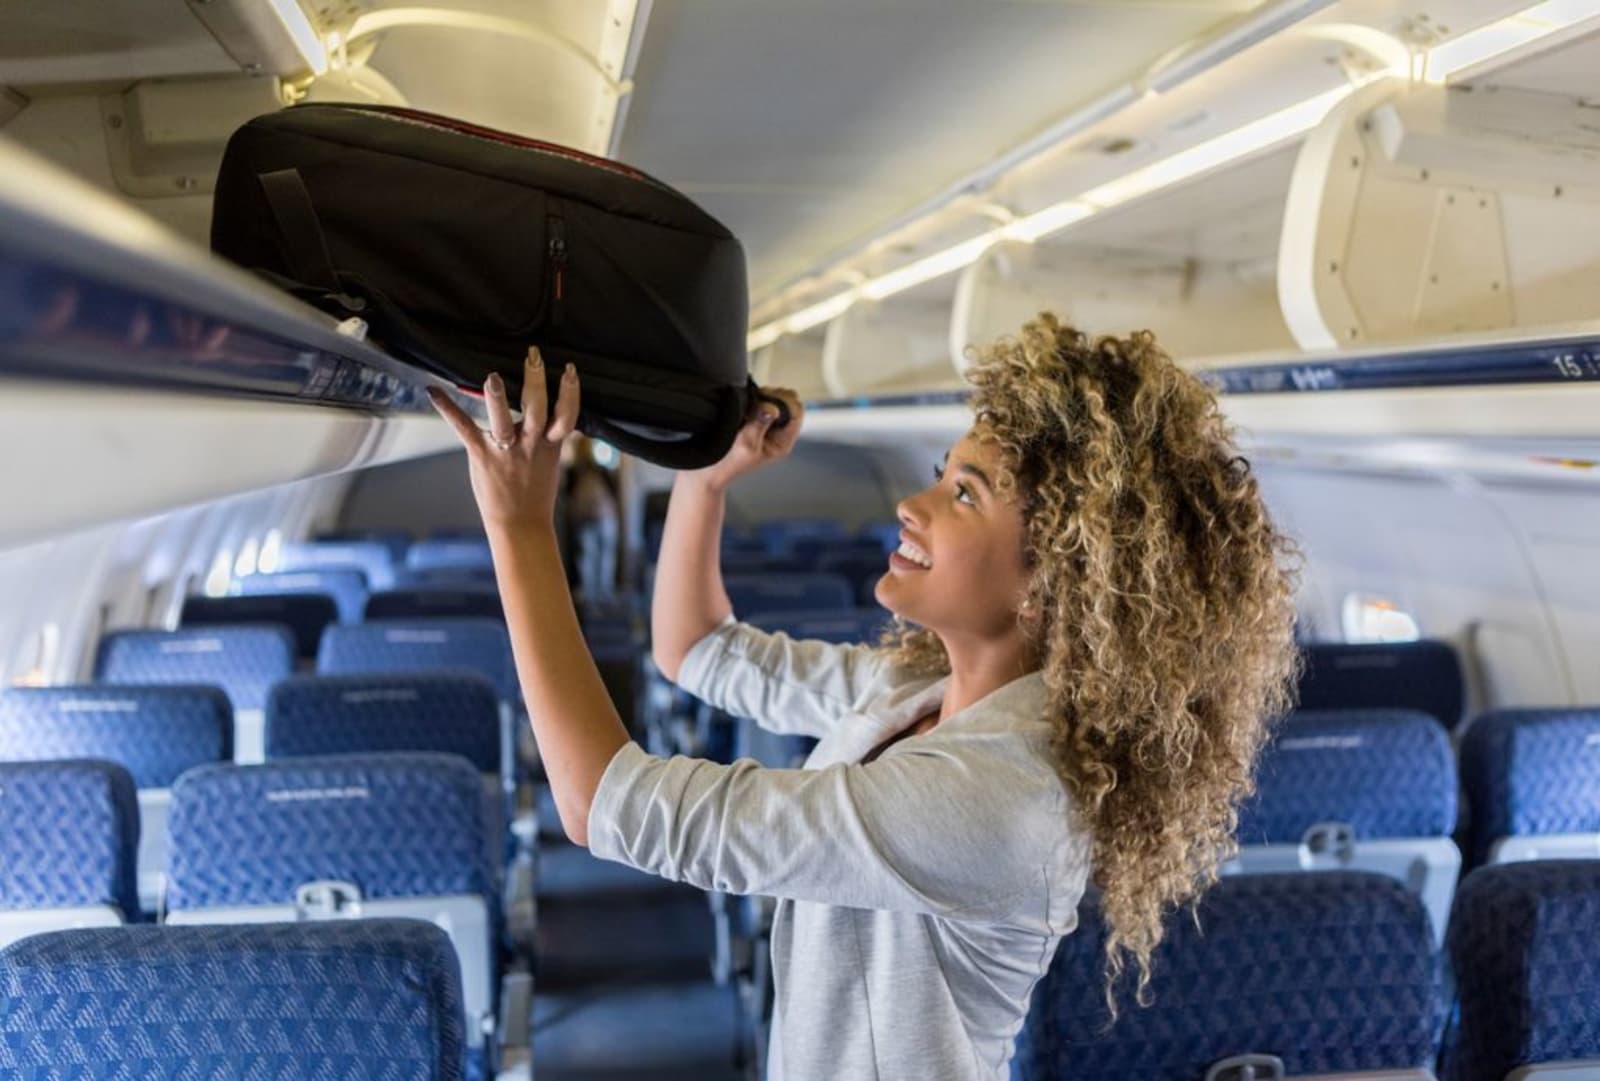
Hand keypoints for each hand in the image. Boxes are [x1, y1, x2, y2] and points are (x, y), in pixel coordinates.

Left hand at [428, 346, 579, 530]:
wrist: (520, 524)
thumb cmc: (535, 492)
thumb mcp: (549, 461)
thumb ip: (548, 435)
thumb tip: (553, 411)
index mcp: (550, 445)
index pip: (566, 415)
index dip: (570, 393)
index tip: (570, 370)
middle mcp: (529, 444)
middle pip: (537, 409)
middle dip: (536, 382)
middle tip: (534, 356)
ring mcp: (505, 450)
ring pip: (502, 420)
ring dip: (497, 399)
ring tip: (492, 378)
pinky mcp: (481, 455)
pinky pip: (463, 428)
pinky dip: (448, 408)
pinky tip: (433, 391)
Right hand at [688, 388, 802, 490]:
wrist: (708, 468)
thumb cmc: (727, 463)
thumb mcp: (745, 445)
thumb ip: (759, 424)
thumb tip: (772, 408)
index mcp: (783, 442)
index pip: (797, 412)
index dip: (784, 402)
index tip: (765, 402)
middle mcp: (778, 432)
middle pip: (789, 402)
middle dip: (774, 396)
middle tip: (755, 402)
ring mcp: (767, 424)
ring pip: (775, 398)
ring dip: (763, 396)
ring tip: (747, 405)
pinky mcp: (754, 417)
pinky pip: (762, 400)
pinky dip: (754, 398)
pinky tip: (743, 405)